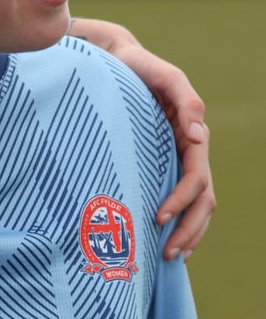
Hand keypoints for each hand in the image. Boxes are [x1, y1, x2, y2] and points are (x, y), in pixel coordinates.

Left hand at [70, 17, 214, 260]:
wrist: (117, 61)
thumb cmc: (138, 67)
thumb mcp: (162, 75)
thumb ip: (184, 99)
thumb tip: (197, 135)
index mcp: (192, 133)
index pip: (196, 176)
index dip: (182, 199)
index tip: (159, 217)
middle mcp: (189, 150)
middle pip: (203, 199)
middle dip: (189, 229)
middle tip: (168, 253)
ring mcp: (177, 159)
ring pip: (197, 205)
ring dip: (188, 233)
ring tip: (170, 257)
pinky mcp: (161, 165)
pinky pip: (179, 200)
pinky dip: (179, 223)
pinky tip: (165, 243)